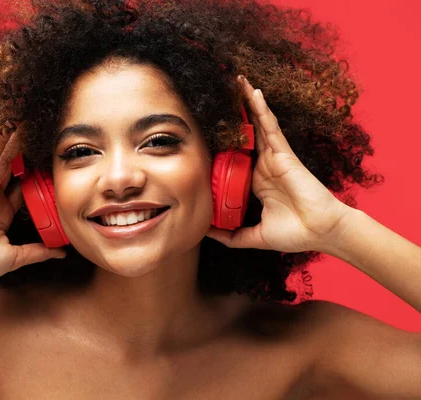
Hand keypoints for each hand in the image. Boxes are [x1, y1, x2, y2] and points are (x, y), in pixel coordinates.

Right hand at [0, 124, 65, 286]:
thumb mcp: (17, 256)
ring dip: (12, 144)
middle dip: (23, 154)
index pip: (23, 190)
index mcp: (3, 214)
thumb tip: (61, 252)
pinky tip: (5, 132)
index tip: (47, 166)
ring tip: (23, 125)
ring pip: (2, 162)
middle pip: (13, 170)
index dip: (34, 177)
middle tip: (36, 136)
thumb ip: (39, 251)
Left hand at [206, 76, 351, 252]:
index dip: (222, 142)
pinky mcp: (283, 154)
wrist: (320, 232)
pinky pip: (270, 127)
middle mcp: (263, 166)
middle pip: (244, 134)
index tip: (204, 129)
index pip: (234, 157)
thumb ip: (230, 235)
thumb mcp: (252, 236)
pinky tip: (253, 93)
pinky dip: (261, 110)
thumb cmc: (293, 233)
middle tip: (217, 92)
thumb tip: (205, 233)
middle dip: (233, 114)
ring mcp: (274, 157)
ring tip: (235, 80)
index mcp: (256, 182)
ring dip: (245, 103)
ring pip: (256, 124)